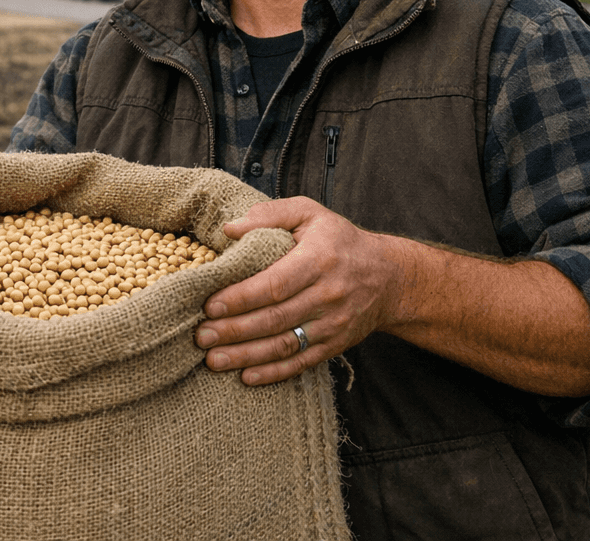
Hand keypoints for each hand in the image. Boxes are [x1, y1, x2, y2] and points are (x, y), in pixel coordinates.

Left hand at [194, 196, 403, 385]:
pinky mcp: (335, 345)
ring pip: (285, 345)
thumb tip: (229, 229)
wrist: (389, 277)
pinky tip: (246, 376)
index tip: (210, 305)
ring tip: (213, 359)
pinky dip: (273, 373)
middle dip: (234, 330)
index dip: (240, 298)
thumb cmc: (339, 240)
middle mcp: (328, 295)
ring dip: (246, 356)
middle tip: (201, 336)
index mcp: (318, 259)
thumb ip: (270, 215)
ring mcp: (333, 324)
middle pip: (275, 318)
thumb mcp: (310, 213)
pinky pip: (301, 362)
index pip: (274, 284)